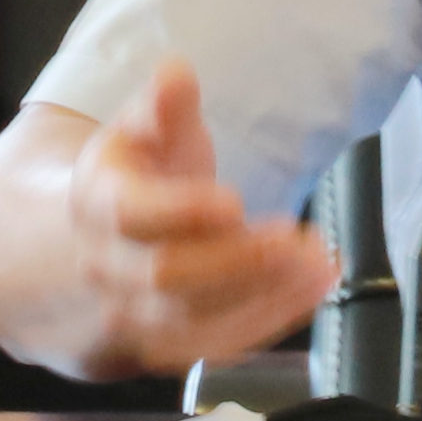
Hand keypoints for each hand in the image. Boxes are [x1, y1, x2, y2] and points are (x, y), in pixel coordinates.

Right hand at [58, 58, 342, 375]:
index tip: (234, 202)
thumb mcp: (145, 129)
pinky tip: (314, 289)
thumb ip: (165, 106)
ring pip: (197, 323)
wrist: (97, 244)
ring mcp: (135, 317)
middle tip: (300, 240)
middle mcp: (109, 269)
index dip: (181, 213)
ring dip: (266, 298)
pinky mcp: (168, 348)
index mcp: (99, 204)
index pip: (131, 216)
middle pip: (168, 279)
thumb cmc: (138, 173)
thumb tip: (174, 72)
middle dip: (240, 262)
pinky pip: (219, 345)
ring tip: (323, 265)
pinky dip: (270, 321)